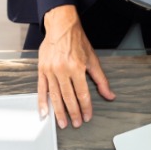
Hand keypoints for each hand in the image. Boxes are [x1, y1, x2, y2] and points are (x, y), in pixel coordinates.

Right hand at [38, 5, 115, 127]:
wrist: (61, 26)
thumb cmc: (76, 41)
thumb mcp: (92, 59)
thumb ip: (100, 79)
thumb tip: (109, 94)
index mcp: (76, 67)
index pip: (82, 93)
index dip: (86, 107)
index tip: (87, 117)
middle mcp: (62, 70)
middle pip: (68, 97)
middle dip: (73, 113)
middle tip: (76, 124)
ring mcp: (50, 70)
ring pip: (55, 96)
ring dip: (59, 112)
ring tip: (63, 123)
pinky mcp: (41, 69)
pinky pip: (41, 89)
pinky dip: (42, 102)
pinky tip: (45, 112)